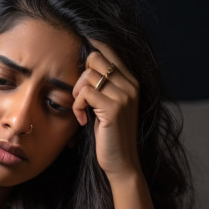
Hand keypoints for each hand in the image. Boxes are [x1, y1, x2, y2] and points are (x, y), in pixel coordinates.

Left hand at [71, 40, 140, 180]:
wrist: (122, 163)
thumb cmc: (111, 135)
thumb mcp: (109, 106)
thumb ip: (104, 86)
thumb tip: (85, 63)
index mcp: (131, 82)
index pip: (109, 50)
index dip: (92, 45)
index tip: (80, 47)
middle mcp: (131, 85)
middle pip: (95, 57)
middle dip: (80, 76)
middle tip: (81, 98)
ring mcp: (124, 96)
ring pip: (87, 75)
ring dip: (77, 94)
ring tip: (83, 110)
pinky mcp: (114, 108)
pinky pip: (84, 93)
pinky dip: (77, 106)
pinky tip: (83, 120)